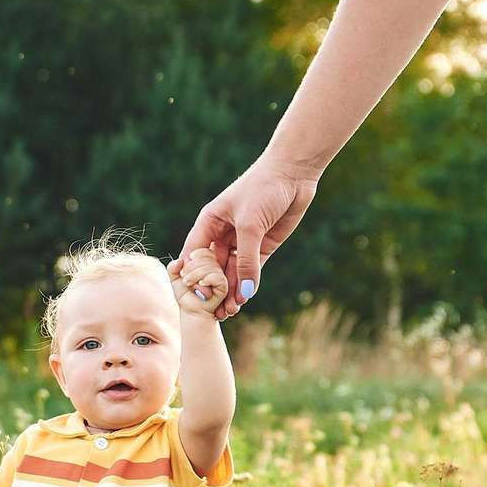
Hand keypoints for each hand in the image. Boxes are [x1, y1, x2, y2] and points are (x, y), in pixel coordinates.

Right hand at [169, 152, 320, 319]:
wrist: (293, 174)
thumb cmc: (263, 190)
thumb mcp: (250, 226)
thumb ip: (247, 260)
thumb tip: (244, 293)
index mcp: (210, 222)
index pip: (195, 254)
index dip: (193, 276)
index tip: (196, 296)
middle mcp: (223, 233)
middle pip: (214, 267)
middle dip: (214, 289)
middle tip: (215, 312)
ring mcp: (243, 241)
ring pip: (233, 272)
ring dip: (231, 291)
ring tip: (230, 312)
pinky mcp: (262, 246)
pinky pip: (251, 270)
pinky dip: (248, 285)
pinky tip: (244, 299)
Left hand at [170, 246, 228, 316]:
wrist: (193, 312)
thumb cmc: (187, 295)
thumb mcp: (175, 279)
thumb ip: (173, 268)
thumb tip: (179, 261)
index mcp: (208, 261)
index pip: (204, 250)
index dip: (193, 257)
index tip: (184, 270)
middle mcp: (218, 266)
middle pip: (208, 255)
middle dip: (192, 267)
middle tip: (186, 280)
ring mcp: (223, 275)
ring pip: (212, 265)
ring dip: (196, 274)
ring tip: (189, 284)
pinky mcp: (225, 286)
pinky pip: (217, 277)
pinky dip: (206, 280)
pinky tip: (201, 286)